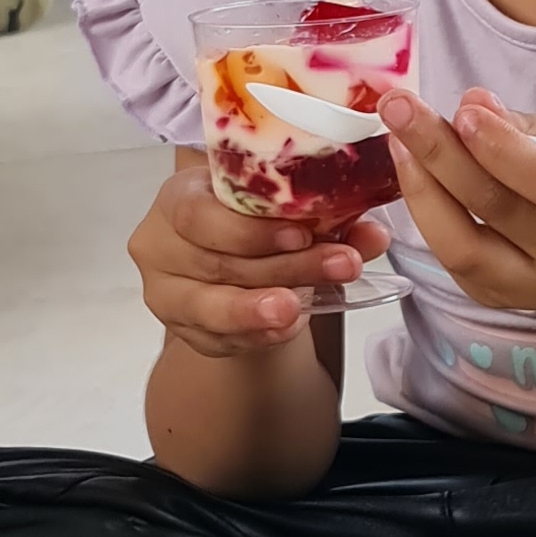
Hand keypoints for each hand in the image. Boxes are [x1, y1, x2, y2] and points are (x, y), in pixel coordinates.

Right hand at [130, 151, 381, 354]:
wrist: (237, 259)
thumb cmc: (255, 222)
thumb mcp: (286, 208)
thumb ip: (330, 217)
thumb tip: (374, 235)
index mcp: (179, 196)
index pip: (198, 213)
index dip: (249, 229)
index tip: (302, 234)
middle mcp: (160, 244)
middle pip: (216, 261)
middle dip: (284, 268)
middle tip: (339, 267)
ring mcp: (165, 292)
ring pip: (210, 306)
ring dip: (263, 308)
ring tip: (302, 310)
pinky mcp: (181, 329)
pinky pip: (216, 340)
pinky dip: (256, 336)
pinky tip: (287, 329)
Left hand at [380, 88, 535, 311]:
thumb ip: (526, 127)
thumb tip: (472, 103)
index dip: (503, 148)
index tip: (463, 111)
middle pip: (497, 209)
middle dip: (441, 154)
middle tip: (399, 107)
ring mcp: (535, 289)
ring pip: (462, 246)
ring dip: (421, 188)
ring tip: (397, 139)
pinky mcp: (497, 300)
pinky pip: (451, 256)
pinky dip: (427, 212)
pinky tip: (414, 172)